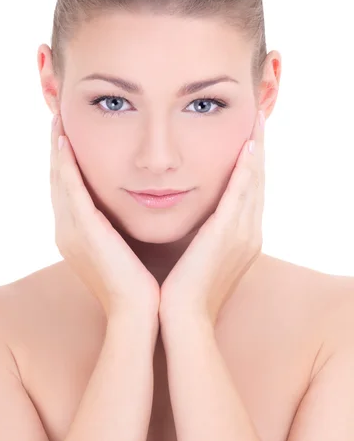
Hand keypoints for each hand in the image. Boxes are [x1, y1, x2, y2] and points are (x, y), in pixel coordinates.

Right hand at [50, 113, 159, 318]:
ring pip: (59, 181)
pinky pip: (70, 190)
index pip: (67, 191)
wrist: (139, 314)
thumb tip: (128, 211)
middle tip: (57, 121)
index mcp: (77, 236)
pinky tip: (65, 143)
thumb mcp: (124, 251)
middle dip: (57, 152)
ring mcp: (72, 231)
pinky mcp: (83, 231)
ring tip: (58, 122)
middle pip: (57, 181)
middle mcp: (67, 231)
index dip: (64, 164)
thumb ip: (119, 229)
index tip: (68, 137)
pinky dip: (65, 166)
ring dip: (57, 151)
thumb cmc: (140, 284)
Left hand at [160, 109, 264, 325]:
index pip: (249, 192)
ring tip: (256, 124)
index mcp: (241, 238)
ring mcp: (242, 233)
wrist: (182, 320)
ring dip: (255, 152)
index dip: (251, 165)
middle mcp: (248, 232)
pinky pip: (241, 194)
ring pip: (254, 183)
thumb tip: (194, 218)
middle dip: (258, 151)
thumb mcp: (197, 256)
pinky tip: (247, 148)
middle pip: (257, 182)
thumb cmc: (183, 290)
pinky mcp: (227, 234)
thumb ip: (201, 234)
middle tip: (257, 121)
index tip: (248, 139)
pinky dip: (246, 170)